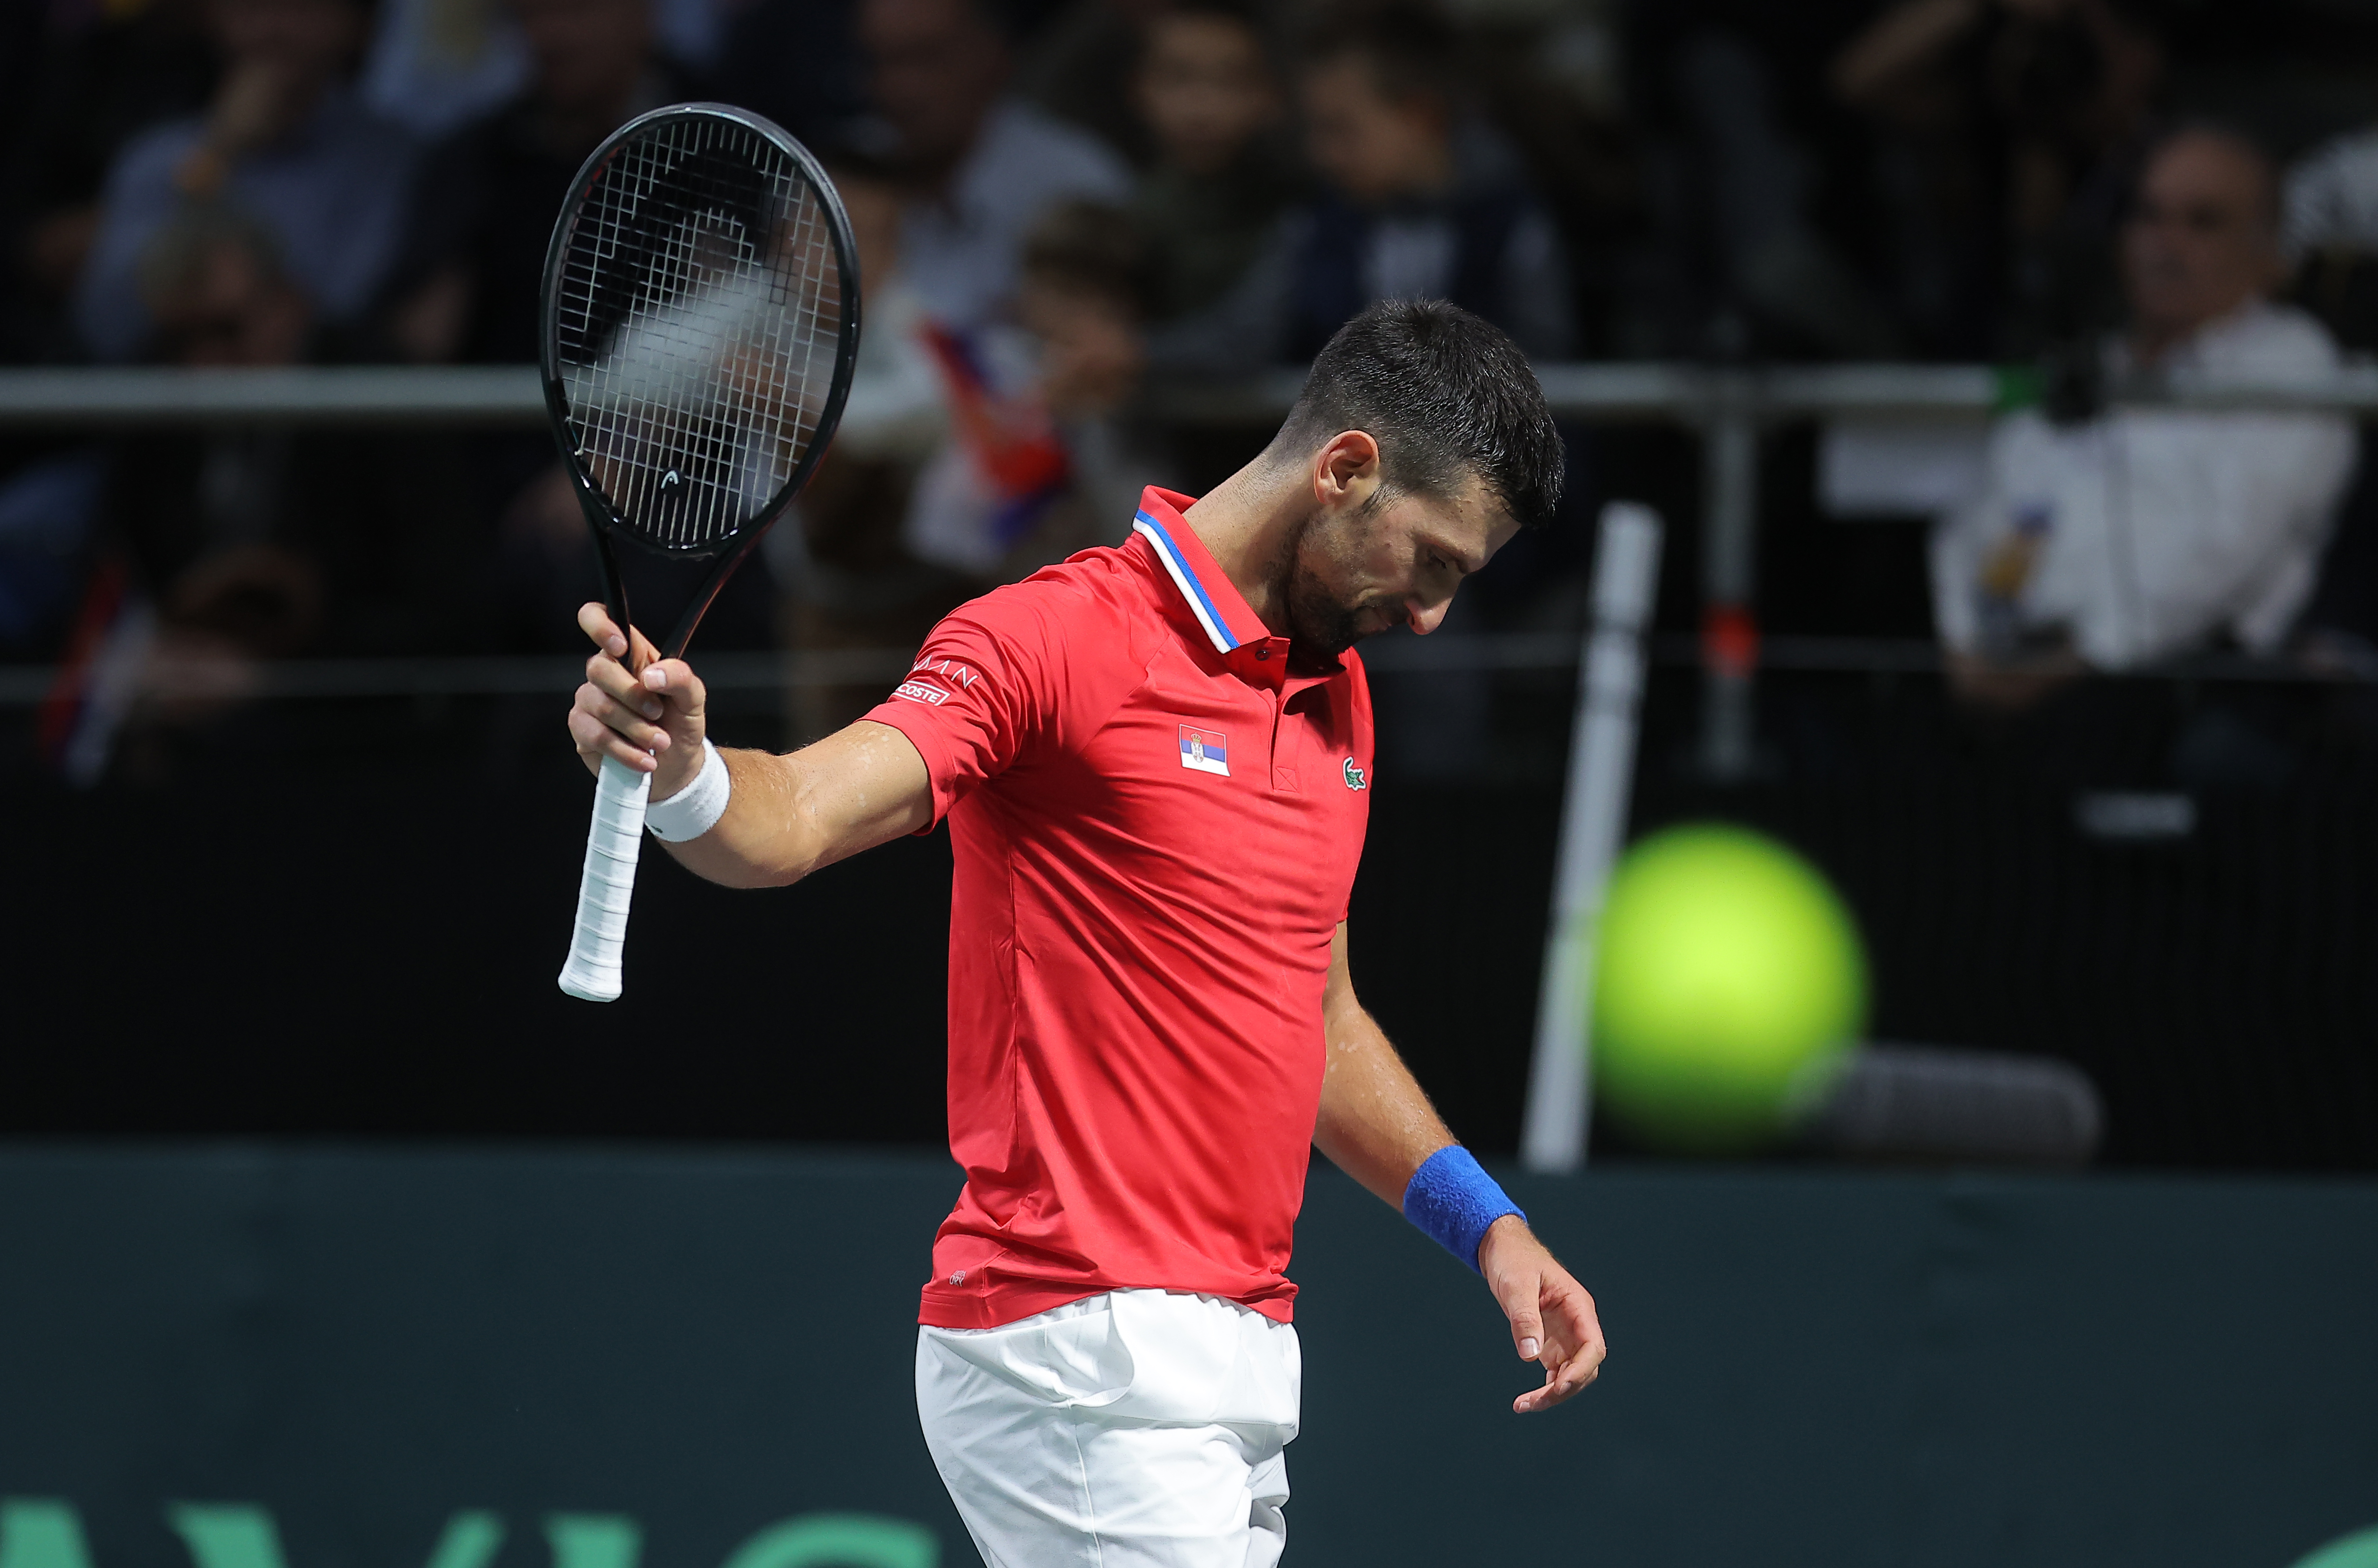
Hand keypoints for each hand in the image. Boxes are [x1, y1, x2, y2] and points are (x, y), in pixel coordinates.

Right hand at [568, 602, 708, 799]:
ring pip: (600, 706)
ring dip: (637, 729)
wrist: (677, 766)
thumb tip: (649, 676)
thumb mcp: (693, 698)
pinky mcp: (583, 731)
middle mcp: (605, 673)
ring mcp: (589, 701)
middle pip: (598, 669)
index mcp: (631, 654)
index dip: (600, 625)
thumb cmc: (681, 723)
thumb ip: (680, 676)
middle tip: (659, 714)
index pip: (598, 618)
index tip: (620, 646)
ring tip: (660, 742)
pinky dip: (625, 750)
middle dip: (633, 696)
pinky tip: (645, 760)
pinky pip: (595, 735)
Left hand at [1479, 1214, 1605, 1413]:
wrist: (1502, 1250)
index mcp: (1578, 1307)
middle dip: (1563, 1389)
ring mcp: (1565, 1335)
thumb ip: (1525, 1318)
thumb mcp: (1517, 1285)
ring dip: (1553, 1394)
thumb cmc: (1513, 1260)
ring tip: (1523, 1405)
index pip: (1593, 1347)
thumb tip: (1530, 1356)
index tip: (1559, 1386)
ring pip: (1571, 1374)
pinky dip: (1546, 1388)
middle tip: (1530, 1402)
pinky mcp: (1551, 1342)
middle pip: (1584, 1367)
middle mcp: (1577, 1324)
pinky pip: (1557, 1372)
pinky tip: (1529, 1399)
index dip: (1580, 1370)